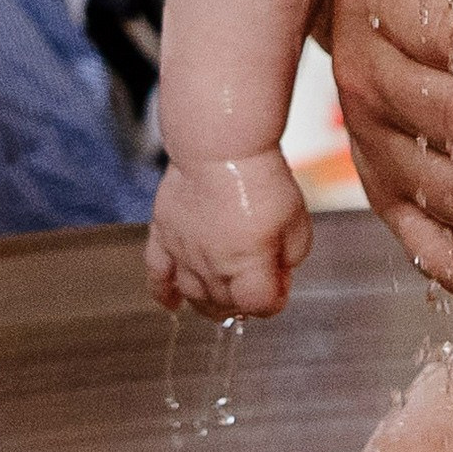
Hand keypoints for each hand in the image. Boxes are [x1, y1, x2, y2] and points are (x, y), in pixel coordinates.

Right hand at [146, 150, 312, 318]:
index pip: (260, 306)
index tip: (280, 284)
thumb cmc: (260, 177)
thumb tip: (280, 273)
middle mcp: (212, 267)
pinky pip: (156, 275)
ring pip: (193, 296)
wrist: (219, 145)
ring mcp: (183, 253)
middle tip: (252, 285)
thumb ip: (292, 255)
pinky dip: (163, 293)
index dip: (275, 300)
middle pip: (226, 303)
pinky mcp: (163, 235)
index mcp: (247, 266)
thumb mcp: (296, 219)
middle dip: (243, 300)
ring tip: (222, 299)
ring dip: (209, 303)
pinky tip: (172, 303)